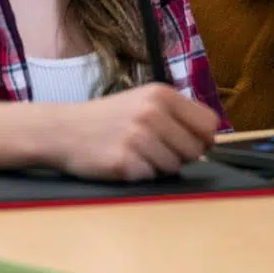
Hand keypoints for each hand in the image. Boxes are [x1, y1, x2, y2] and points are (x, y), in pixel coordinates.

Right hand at [49, 83, 218, 181]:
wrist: (62, 130)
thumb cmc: (108, 118)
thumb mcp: (144, 101)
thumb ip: (177, 114)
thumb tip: (210, 139)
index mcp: (162, 95)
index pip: (209, 124)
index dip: (204, 138)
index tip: (191, 143)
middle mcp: (153, 113)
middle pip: (195, 150)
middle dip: (180, 156)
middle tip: (154, 149)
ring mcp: (138, 137)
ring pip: (174, 167)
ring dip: (158, 167)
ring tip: (135, 153)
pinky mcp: (124, 162)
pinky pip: (150, 177)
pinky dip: (139, 175)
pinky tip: (123, 162)